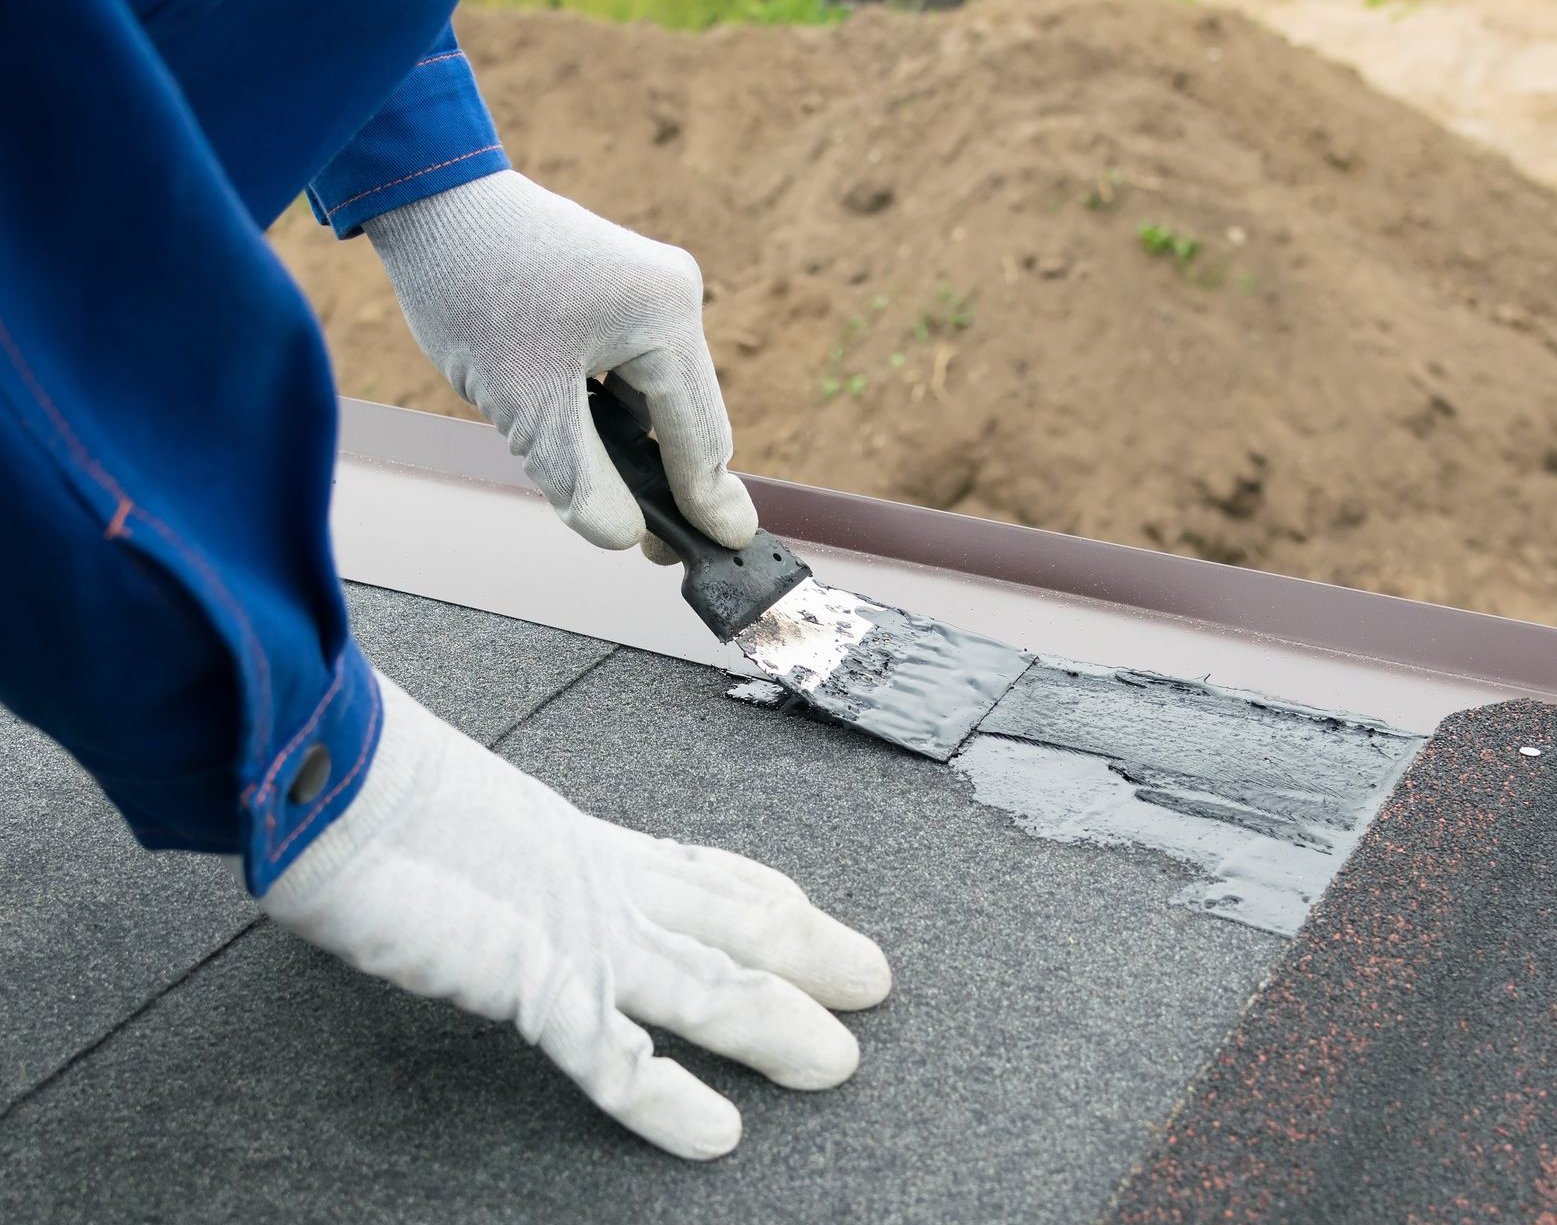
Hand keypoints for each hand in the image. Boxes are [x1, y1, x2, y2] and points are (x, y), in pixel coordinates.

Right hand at [261, 672, 890, 1158]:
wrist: (325, 779)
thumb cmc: (360, 788)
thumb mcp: (441, 822)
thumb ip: (476, 854)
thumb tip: (463, 868)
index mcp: (577, 840)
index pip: (694, 869)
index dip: (759, 890)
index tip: (803, 905)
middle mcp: (599, 881)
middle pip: (733, 920)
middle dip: (810, 951)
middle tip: (874, 980)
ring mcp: (577, 931)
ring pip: (708, 987)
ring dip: (778, 1027)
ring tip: (839, 1062)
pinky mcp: (536, 980)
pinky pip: (617, 1058)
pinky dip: (669, 1104)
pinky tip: (716, 1135)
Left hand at [365, 170, 754, 560]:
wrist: (428, 198)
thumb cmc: (470, 286)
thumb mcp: (522, 403)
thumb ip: (580, 478)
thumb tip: (626, 538)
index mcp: (666, 316)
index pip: (700, 434)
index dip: (706, 501)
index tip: (729, 552)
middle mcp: (675, 296)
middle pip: (688, 418)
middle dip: (669, 481)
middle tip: (656, 548)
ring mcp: (654, 289)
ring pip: (660, 399)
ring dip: (637, 448)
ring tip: (612, 500)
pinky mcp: (627, 290)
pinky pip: (636, 372)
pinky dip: (616, 414)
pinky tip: (588, 442)